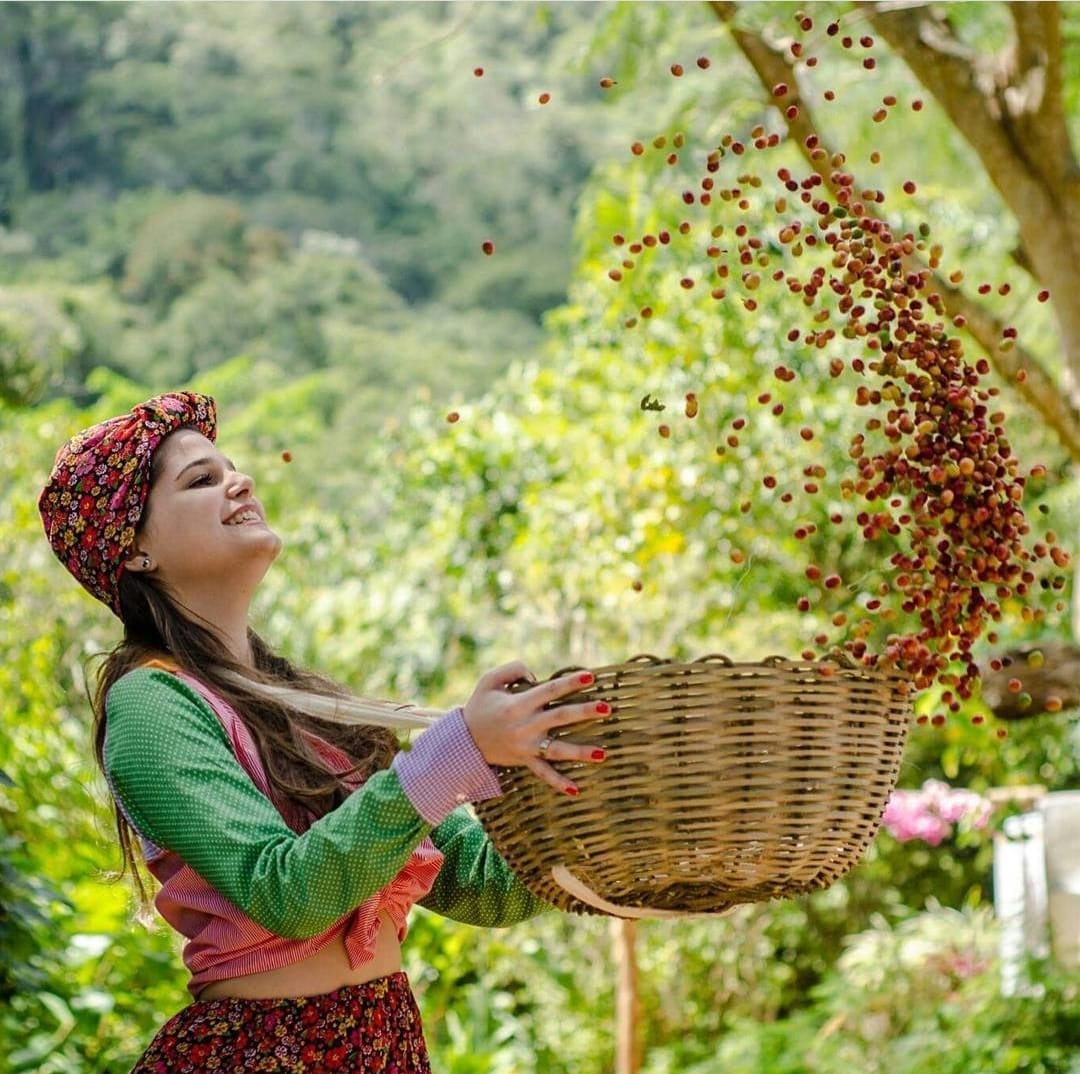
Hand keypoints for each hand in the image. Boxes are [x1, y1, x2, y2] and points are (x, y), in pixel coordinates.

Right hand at [462, 661, 608, 795]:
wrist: (464, 740)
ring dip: (580, 752)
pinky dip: (558, 782)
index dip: (570, 683)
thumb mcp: (489, 680)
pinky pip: (543, 773)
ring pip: (557, 750)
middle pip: (560, 717)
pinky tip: (576, 789)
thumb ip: (513, 669)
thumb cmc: (480, 706)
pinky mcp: (525, 760)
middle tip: (607, 708)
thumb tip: (536, 676)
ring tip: (602, 754)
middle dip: (584, 713)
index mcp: (518, 704)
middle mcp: (525, 726)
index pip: (550, 690)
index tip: (591, 677)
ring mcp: (526, 746)